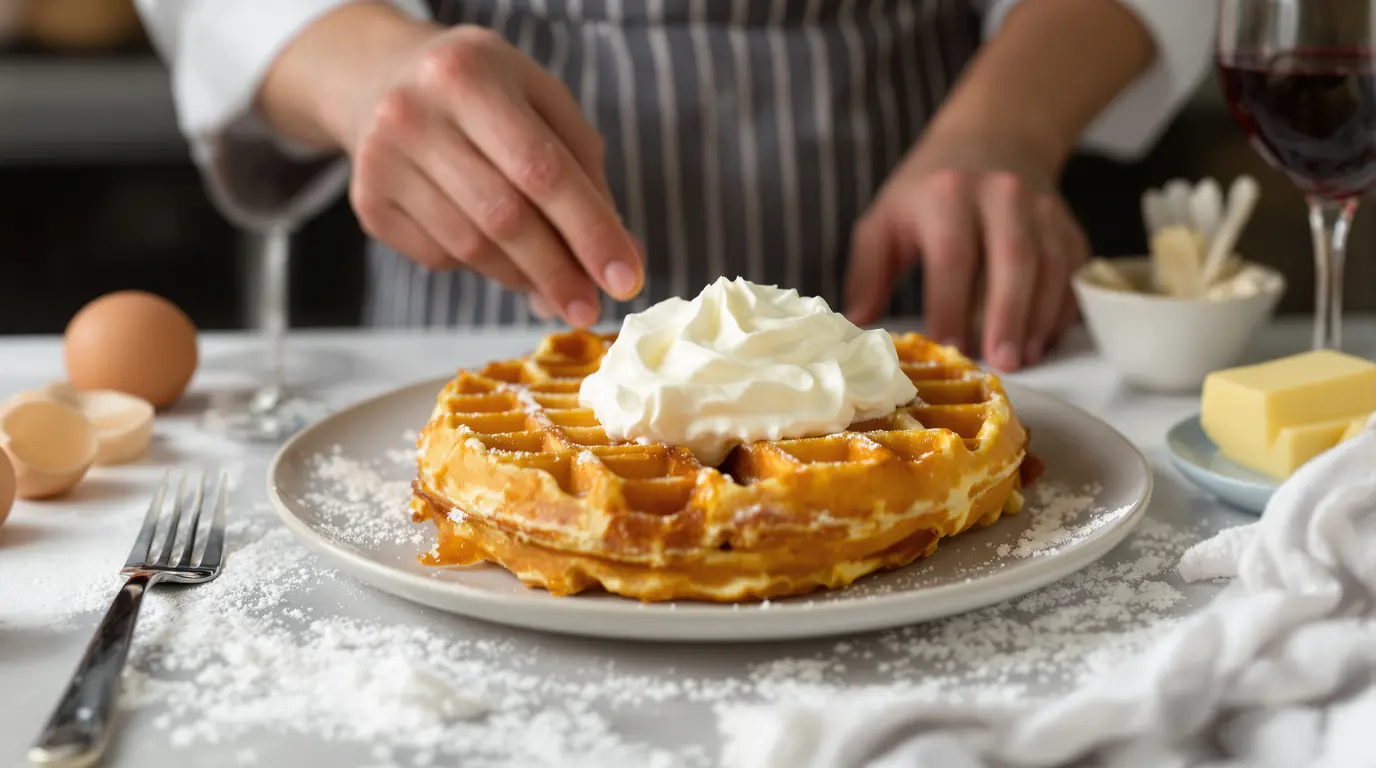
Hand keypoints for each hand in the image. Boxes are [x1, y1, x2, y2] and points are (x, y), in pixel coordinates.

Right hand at [342, 25, 641, 325]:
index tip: (625, 280)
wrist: (382, 80)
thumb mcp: (542, 102)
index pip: (542, 169)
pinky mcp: (368, 203)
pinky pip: (441, 257)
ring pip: (471, 247)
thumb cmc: (484, 92)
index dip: (590, 231)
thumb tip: (613, 260)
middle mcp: (413, 114)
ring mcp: (382, 161)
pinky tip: (493, 246)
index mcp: (469, 74)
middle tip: (590, 308)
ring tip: (553, 282)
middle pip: (504, 217)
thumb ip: (585, 173)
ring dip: (523, 277)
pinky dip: (481, 264)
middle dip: (558, 272)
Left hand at [844, 131, 1088, 370]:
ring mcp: (1042, 208)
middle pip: (1013, 257)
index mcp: (947, 194)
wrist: (991, 138)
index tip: (947, 345)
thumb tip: (857, 323)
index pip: (952, 254)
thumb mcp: (885, 219)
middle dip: (1009, 314)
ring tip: (1025, 358)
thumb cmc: (928, 192)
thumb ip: (868, 272)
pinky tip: (1043, 340)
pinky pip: (1072, 271)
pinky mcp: (1068, 224)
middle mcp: (1002, 195)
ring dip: (1040, 317)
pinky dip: (1061, 309)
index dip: (951, 303)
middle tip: (1003, 362)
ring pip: (1051, 266)